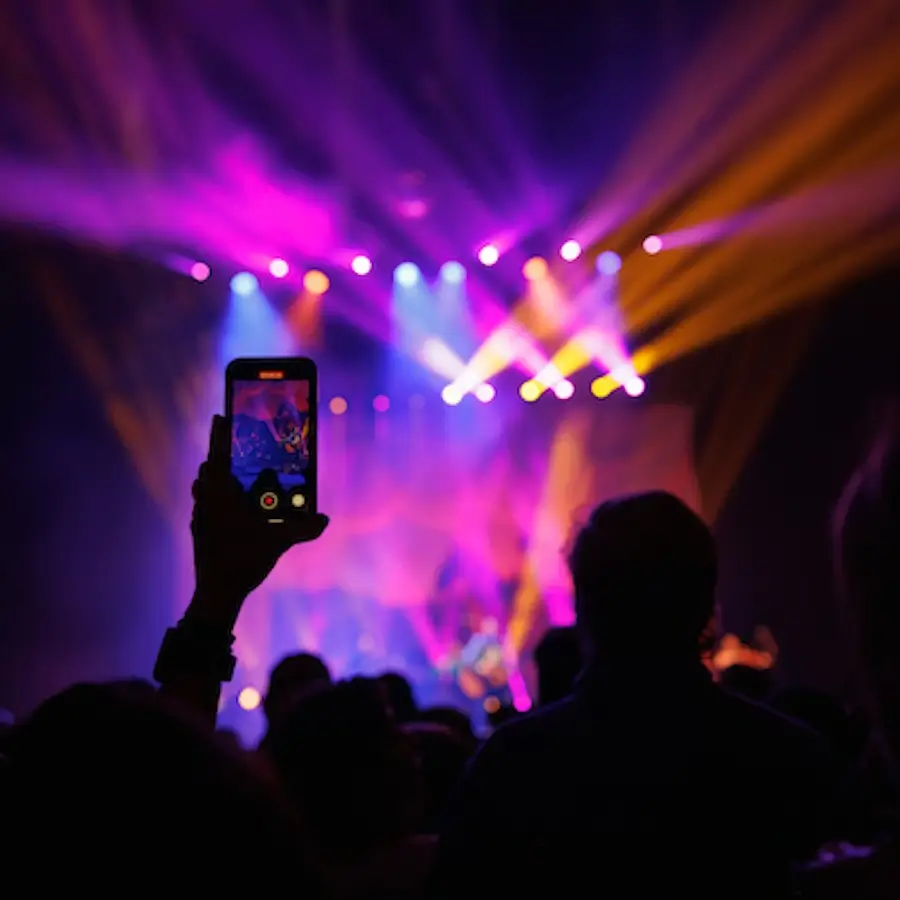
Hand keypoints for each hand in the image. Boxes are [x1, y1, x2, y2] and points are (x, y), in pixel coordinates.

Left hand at [190, 415, 327, 617]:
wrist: (217, 593)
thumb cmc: (243, 560)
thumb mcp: (278, 542)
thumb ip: (303, 529)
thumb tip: (324, 519)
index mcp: (221, 496)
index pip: (218, 456)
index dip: (218, 435)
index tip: (220, 416)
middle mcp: (206, 502)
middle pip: (208, 469)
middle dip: (219, 455)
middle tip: (234, 446)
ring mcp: (199, 517)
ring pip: (203, 487)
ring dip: (214, 476)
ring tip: (232, 474)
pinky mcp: (199, 531)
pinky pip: (204, 504)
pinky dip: (214, 497)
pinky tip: (230, 506)